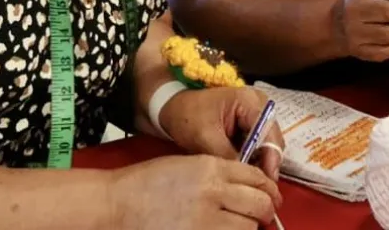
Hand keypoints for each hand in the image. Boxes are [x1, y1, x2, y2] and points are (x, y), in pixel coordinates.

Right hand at [109, 154, 281, 229]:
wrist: (117, 203)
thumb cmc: (147, 183)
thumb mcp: (188, 165)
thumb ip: (219, 174)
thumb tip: (248, 189)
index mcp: (211, 168)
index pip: (256, 177)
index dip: (269, 189)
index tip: (271, 196)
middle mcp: (213, 192)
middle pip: (260, 204)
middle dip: (266, 211)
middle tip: (264, 215)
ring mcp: (206, 220)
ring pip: (248, 228)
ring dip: (248, 228)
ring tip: (240, 226)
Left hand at [159, 86, 284, 180]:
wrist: (175, 106)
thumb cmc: (188, 116)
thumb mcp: (205, 137)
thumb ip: (227, 155)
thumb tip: (245, 176)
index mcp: (249, 101)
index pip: (268, 131)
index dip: (270, 158)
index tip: (266, 182)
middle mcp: (259, 104)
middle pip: (272, 138)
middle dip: (266, 162)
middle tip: (260, 187)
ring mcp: (256, 113)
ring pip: (267, 143)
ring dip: (260, 162)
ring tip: (251, 182)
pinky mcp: (250, 123)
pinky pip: (258, 144)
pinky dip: (252, 158)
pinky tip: (244, 171)